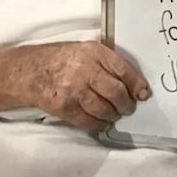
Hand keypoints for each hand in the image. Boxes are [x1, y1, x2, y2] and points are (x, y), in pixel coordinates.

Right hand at [22, 41, 149, 131]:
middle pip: (116, 92)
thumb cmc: (63, 60)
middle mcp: (85, 69)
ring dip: (113, 115)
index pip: (123, 70)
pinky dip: (99, 125)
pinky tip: (102, 122)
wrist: (32, 71)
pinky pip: (89, 121)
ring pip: (104, 109)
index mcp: (94, 52)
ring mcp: (74, 89)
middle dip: (126, 105)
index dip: (136, 84)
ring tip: (114, 115)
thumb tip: (133, 84)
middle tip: (128, 108)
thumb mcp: (87, 51)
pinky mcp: (65, 107)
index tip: (143, 94)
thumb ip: (108, 63)